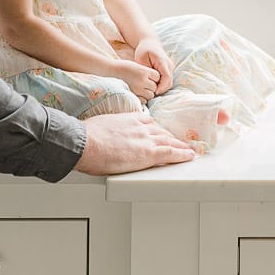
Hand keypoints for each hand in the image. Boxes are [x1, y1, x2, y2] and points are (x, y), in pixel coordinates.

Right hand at [74, 112, 194, 173]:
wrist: (84, 142)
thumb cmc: (87, 136)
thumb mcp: (102, 125)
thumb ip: (110, 129)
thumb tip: (105, 135)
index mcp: (130, 118)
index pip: (150, 123)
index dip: (157, 130)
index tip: (161, 133)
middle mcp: (142, 127)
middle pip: (161, 132)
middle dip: (171, 138)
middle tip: (179, 143)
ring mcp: (146, 139)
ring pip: (169, 142)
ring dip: (180, 146)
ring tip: (189, 150)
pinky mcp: (148, 153)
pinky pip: (170, 153)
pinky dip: (182, 154)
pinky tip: (190, 156)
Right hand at [111, 59, 162, 102]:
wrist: (111, 71)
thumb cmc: (125, 67)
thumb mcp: (138, 66)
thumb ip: (147, 73)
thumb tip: (157, 81)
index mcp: (144, 71)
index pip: (157, 77)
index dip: (154, 77)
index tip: (149, 76)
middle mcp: (142, 80)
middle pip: (155, 87)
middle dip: (152, 86)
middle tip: (145, 84)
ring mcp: (137, 89)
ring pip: (151, 95)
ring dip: (148, 93)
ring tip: (141, 89)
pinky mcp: (132, 95)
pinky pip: (144, 101)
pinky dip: (142, 99)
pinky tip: (138, 94)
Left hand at [133, 38, 173, 91]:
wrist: (150, 43)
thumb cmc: (144, 50)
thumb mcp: (141, 58)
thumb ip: (146, 70)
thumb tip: (148, 81)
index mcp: (163, 61)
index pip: (167, 77)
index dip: (162, 86)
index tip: (154, 92)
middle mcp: (169, 65)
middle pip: (169, 81)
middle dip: (162, 89)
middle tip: (151, 94)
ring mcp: (170, 67)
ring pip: (169, 82)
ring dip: (162, 88)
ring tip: (152, 91)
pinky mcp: (168, 70)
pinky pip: (167, 80)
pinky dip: (162, 85)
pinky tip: (154, 87)